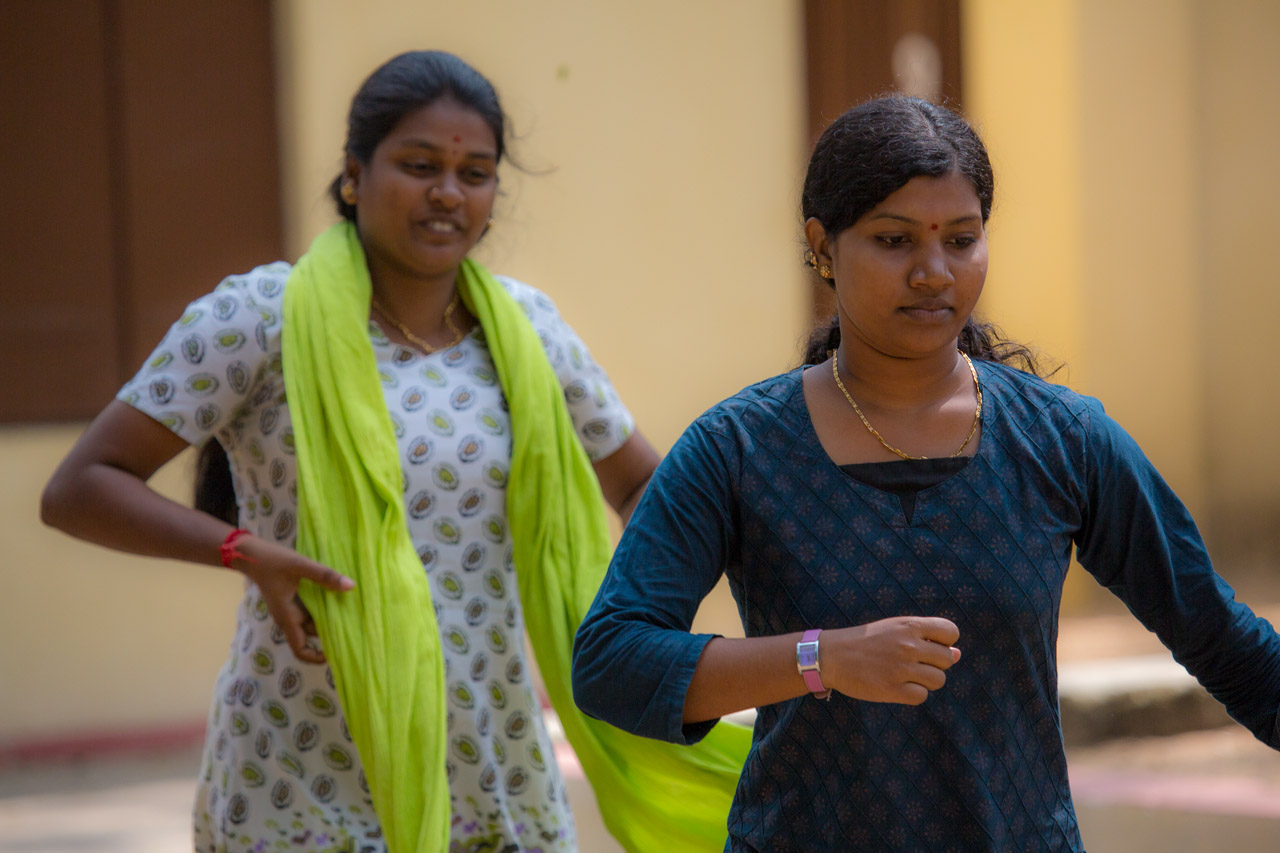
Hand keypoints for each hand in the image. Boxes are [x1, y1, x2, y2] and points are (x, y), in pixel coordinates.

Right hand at [226, 533, 354, 664]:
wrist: (250, 555)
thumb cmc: (272, 561)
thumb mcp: (300, 565)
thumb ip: (324, 575)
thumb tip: (351, 586)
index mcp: (287, 616)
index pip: (299, 648)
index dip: (315, 657)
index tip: (334, 653)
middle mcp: (287, 617)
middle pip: (309, 636)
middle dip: (328, 636)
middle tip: (351, 630)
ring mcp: (288, 610)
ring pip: (310, 623)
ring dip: (326, 621)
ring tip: (348, 615)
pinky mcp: (290, 601)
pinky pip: (308, 612)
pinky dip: (321, 610)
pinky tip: (335, 599)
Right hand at [822, 616, 960, 704]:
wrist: (832, 656)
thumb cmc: (867, 641)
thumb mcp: (895, 629)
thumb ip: (926, 638)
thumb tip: (958, 654)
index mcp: (909, 625)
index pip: (951, 632)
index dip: (946, 641)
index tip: (929, 646)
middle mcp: (908, 645)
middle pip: (947, 660)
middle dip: (935, 664)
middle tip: (913, 663)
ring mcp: (901, 669)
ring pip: (938, 680)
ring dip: (926, 680)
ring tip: (905, 675)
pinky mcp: (893, 690)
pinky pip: (921, 696)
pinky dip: (913, 694)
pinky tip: (898, 686)